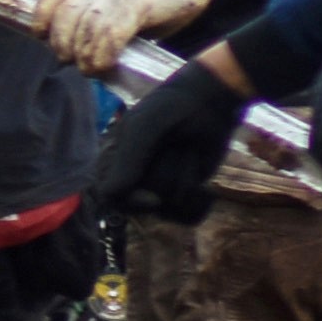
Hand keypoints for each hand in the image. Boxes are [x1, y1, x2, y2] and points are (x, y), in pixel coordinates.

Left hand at [32, 0, 221, 75]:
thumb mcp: (110, 12)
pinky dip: (104, 54)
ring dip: (85, 55)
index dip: (42, 18)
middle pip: (68, 14)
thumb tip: (66, 57)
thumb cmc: (146, 10)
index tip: (41, 37)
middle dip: (64, 43)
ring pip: (89, 26)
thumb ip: (87, 26)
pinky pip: (112, 32)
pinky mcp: (140, 3)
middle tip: (73, 61)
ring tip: (91, 68)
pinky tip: (105, 65)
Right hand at [89, 58, 246, 226]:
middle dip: (166, 180)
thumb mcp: (146, 126)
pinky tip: (208, 189)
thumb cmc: (172, 107)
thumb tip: (111, 195)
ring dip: (186, 182)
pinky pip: (189, 217)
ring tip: (189, 154)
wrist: (210, 103)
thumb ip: (129, 157)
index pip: (110, 196)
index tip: (154, 199)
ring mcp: (160, 188)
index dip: (131, 202)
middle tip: (176, 149)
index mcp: (113, 161)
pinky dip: (201, 205)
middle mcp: (134, 178)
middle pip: (144, 205)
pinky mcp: (183, 195)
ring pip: (170, 209)